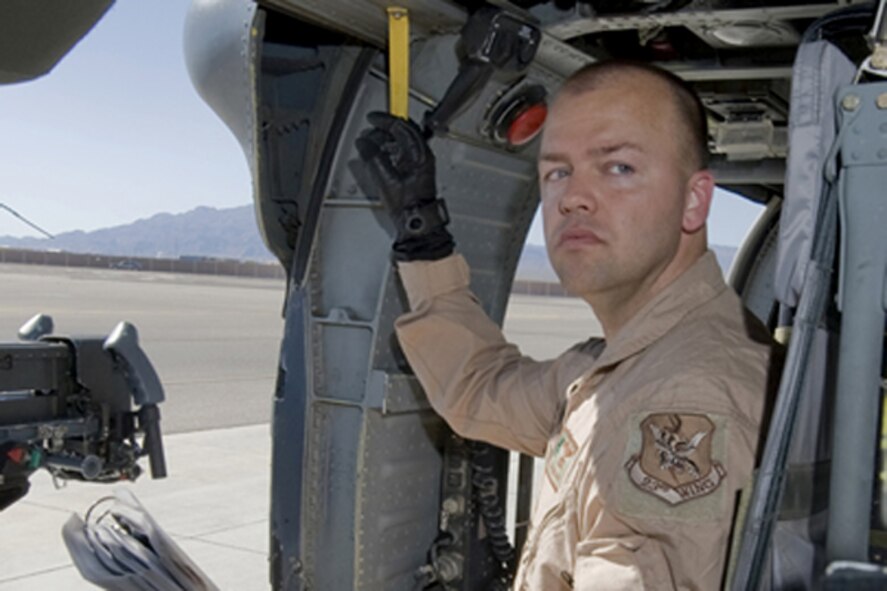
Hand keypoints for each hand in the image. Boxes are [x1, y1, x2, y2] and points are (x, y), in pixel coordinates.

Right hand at [356, 112, 454, 260]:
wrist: (417, 224)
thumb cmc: (408, 206)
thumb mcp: (386, 180)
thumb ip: (373, 158)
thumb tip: (364, 143)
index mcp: (420, 153)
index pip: (402, 126)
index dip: (384, 120)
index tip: (372, 118)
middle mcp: (422, 155)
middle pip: (402, 131)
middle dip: (383, 130)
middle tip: (369, 133)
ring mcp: (419, 163)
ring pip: (401, 141)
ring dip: (384, 140)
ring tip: (370, 145)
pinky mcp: (414, 171)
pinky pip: (401, 152)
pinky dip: (388, 150)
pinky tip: (378, 156)